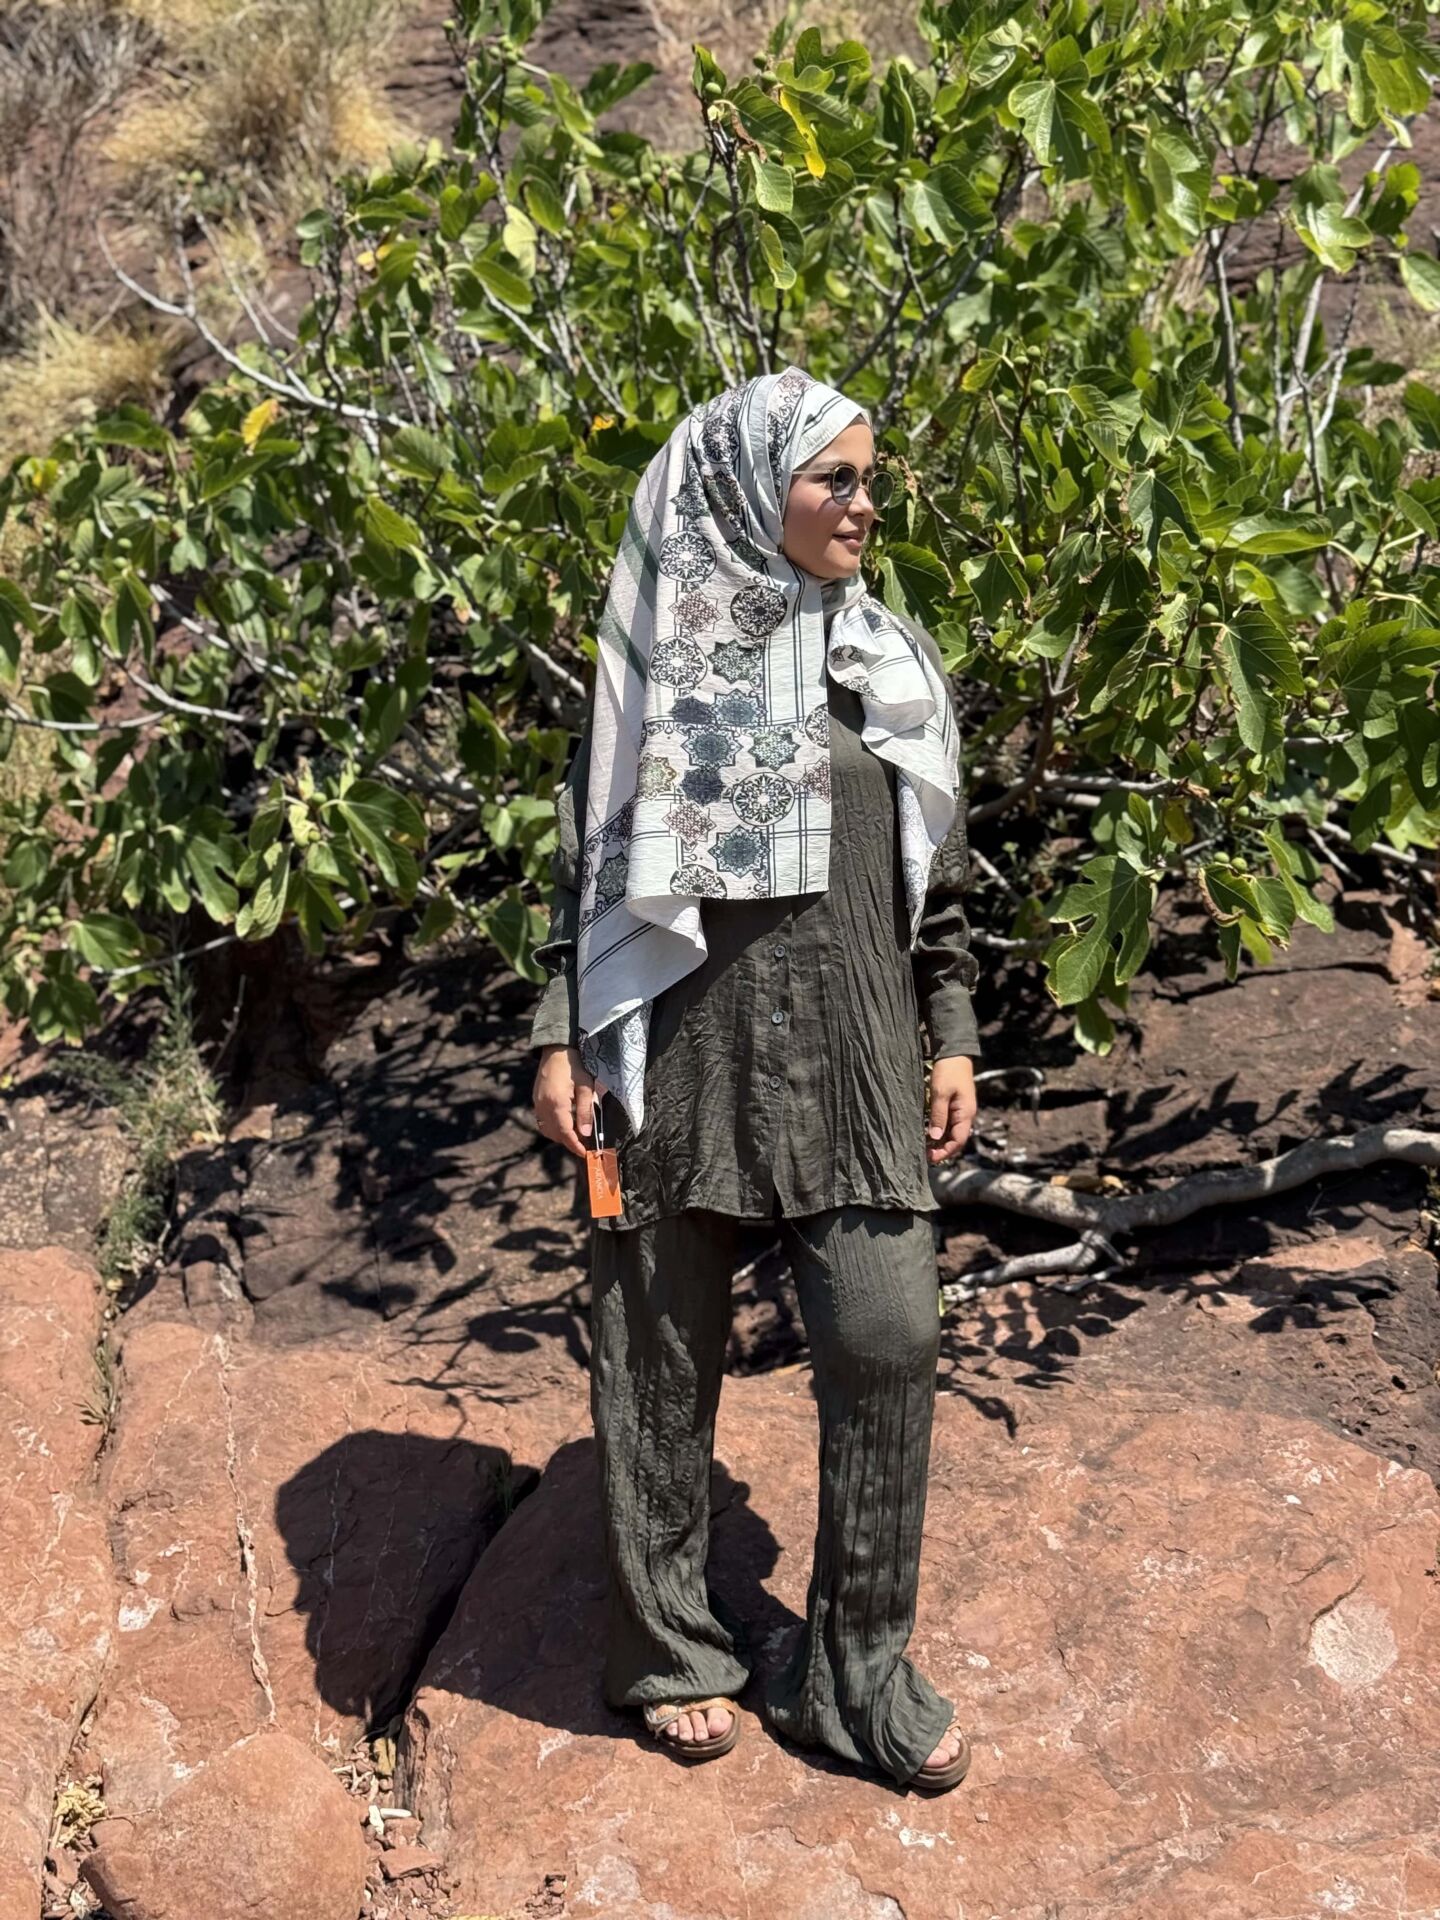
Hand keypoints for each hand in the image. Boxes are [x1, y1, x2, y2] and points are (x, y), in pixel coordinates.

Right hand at [533, 1044, 605, 1158]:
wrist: (556, 1049)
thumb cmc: (574, 1065)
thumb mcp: (586, 1087)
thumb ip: (586, 1111)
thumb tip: (586, 1134)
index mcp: (557, 1103)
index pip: (565, 1133)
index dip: (575, 1146)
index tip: (585, 1154)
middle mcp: (543, 1106)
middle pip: (555, 1134)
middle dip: (569, 1142)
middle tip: (585, 1143)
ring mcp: (537, 1103)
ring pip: (547, 1130)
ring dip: (560, 1135)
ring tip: (576, 1133)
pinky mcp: (535, 1100)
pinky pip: (542, 1121)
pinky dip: (553, 1126)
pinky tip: (565, 1122)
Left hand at [925, 1055, 976, 1164]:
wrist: (954, 1053)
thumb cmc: (948, 1071)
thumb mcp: (940, 1093)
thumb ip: (938, 1115)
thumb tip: (934, 1137)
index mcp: (965, 1113)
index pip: (958, 1140)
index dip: (946, 1151)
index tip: (931, 1158)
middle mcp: (965, 1115)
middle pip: (956, 1139)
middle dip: (942, 1149)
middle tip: (925, 1156)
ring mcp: (961, 1111)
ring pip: (952, 1132)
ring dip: (940, 1141)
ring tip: (925, 1148)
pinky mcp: (954, 1106)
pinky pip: (949, 1124)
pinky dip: (940, 1131)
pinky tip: (928, 1134)